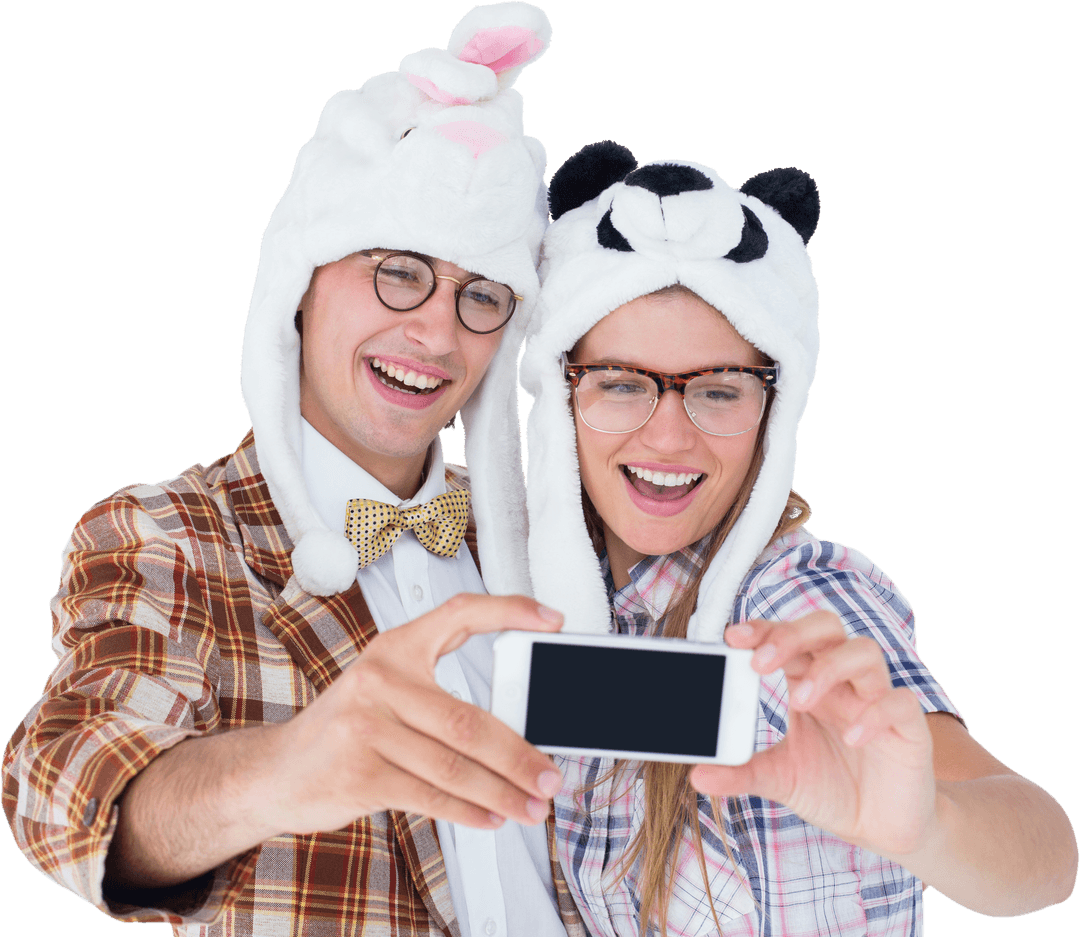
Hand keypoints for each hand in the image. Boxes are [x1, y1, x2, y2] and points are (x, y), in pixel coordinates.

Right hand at [264, 593, 564, 833]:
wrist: (274, 771)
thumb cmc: (343, 729)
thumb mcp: (383, 691)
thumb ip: (437, 696)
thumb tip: (517, 726)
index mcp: (393, 650)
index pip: (459, 614)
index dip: (508, 611)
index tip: (549, 620)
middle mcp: (379, 682)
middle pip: (468, 721)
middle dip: (519, 756)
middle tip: (550, 776)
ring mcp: (365, 729)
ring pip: (455, 766)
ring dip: (502, 793)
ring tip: (532, 805)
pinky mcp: (359, 775)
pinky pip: (430, 796)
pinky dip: (469, 811)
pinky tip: (492, 817)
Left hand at [690, 611, 935, 857]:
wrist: (881, 828)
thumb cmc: (830, 788)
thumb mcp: (779, 779)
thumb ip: (741, 772)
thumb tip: (697, 774)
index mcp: (808, 680)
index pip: (787, 636)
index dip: (763, 629)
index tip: (731, 637)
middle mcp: (843, 680)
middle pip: (825, 627)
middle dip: (792, 635)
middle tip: (760, 663)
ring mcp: (877, 698)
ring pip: (864, 651)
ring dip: (829, 667)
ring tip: (800, 701)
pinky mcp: (909, 727)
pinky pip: (899, 702)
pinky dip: (874, 713)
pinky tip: (851, 737)